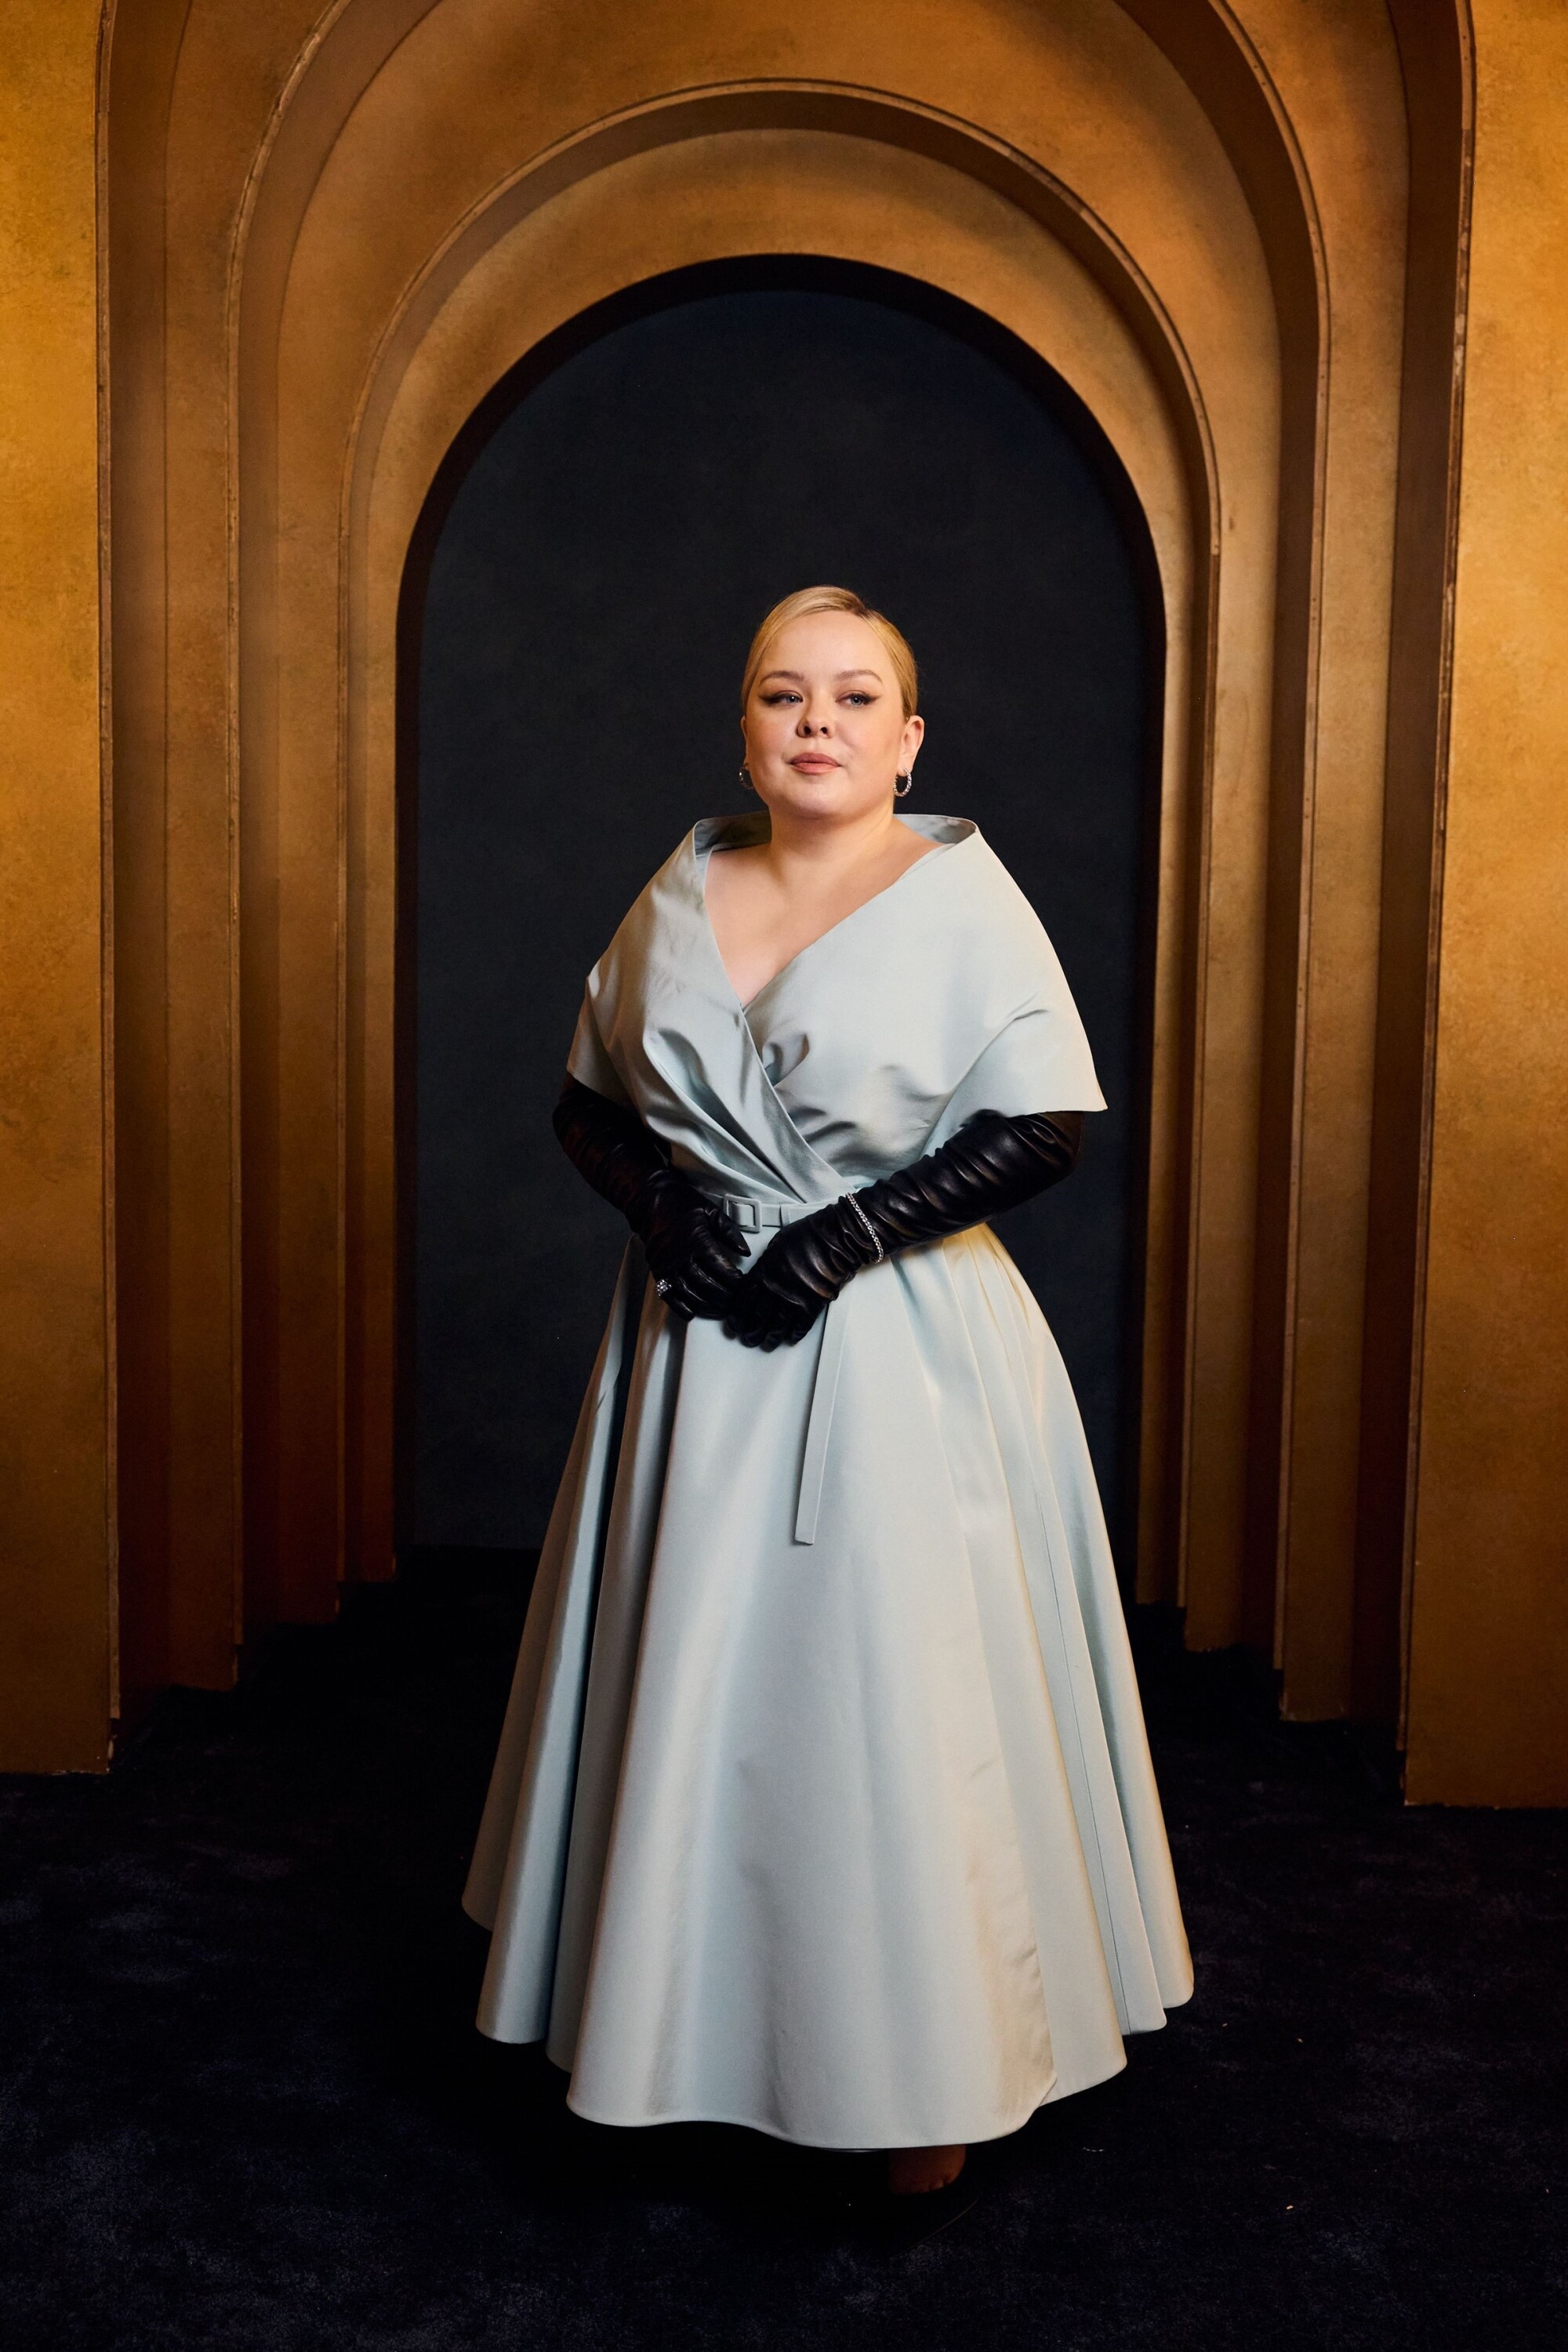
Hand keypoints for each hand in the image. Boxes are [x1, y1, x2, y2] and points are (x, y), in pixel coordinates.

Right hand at [640, 1176, 747, 1321]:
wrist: (650, 1202)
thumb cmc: (682, 1205)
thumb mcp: (710, 1211)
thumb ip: (729, 1231)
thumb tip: (745, 1251)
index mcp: (697, 1240)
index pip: (720, 1267)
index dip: (734, 1280)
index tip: (744, 1286)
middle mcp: (681, 1256)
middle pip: (706, 1284)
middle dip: (724, 1296)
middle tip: (736, 1302)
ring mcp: (667, 1265)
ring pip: (689, 1293)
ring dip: (706, 1305)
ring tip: (720, 1310)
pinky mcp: (657, 1271)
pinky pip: (668, 1295)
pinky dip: (680, 1307)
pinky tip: (691, 1313)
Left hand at [722, 1200, 875, 1349]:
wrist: (834, 1239)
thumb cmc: (809, 1235)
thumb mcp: (776, 1244)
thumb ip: (767, 1262)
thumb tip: (762, 1272)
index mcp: (763, 1271)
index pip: (743, 1300)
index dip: (737, 1315)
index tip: (734, 1323)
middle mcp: (775, 1288)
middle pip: (757, 1318)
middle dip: (751, 1332)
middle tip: (748, 1339)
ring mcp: (793, 1299)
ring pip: (777, 1327)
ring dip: (771, 1338)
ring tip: (767, 1344)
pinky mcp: (812, 1306)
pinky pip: (800, 1326)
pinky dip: (795, 1334)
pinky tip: (790, 1338)